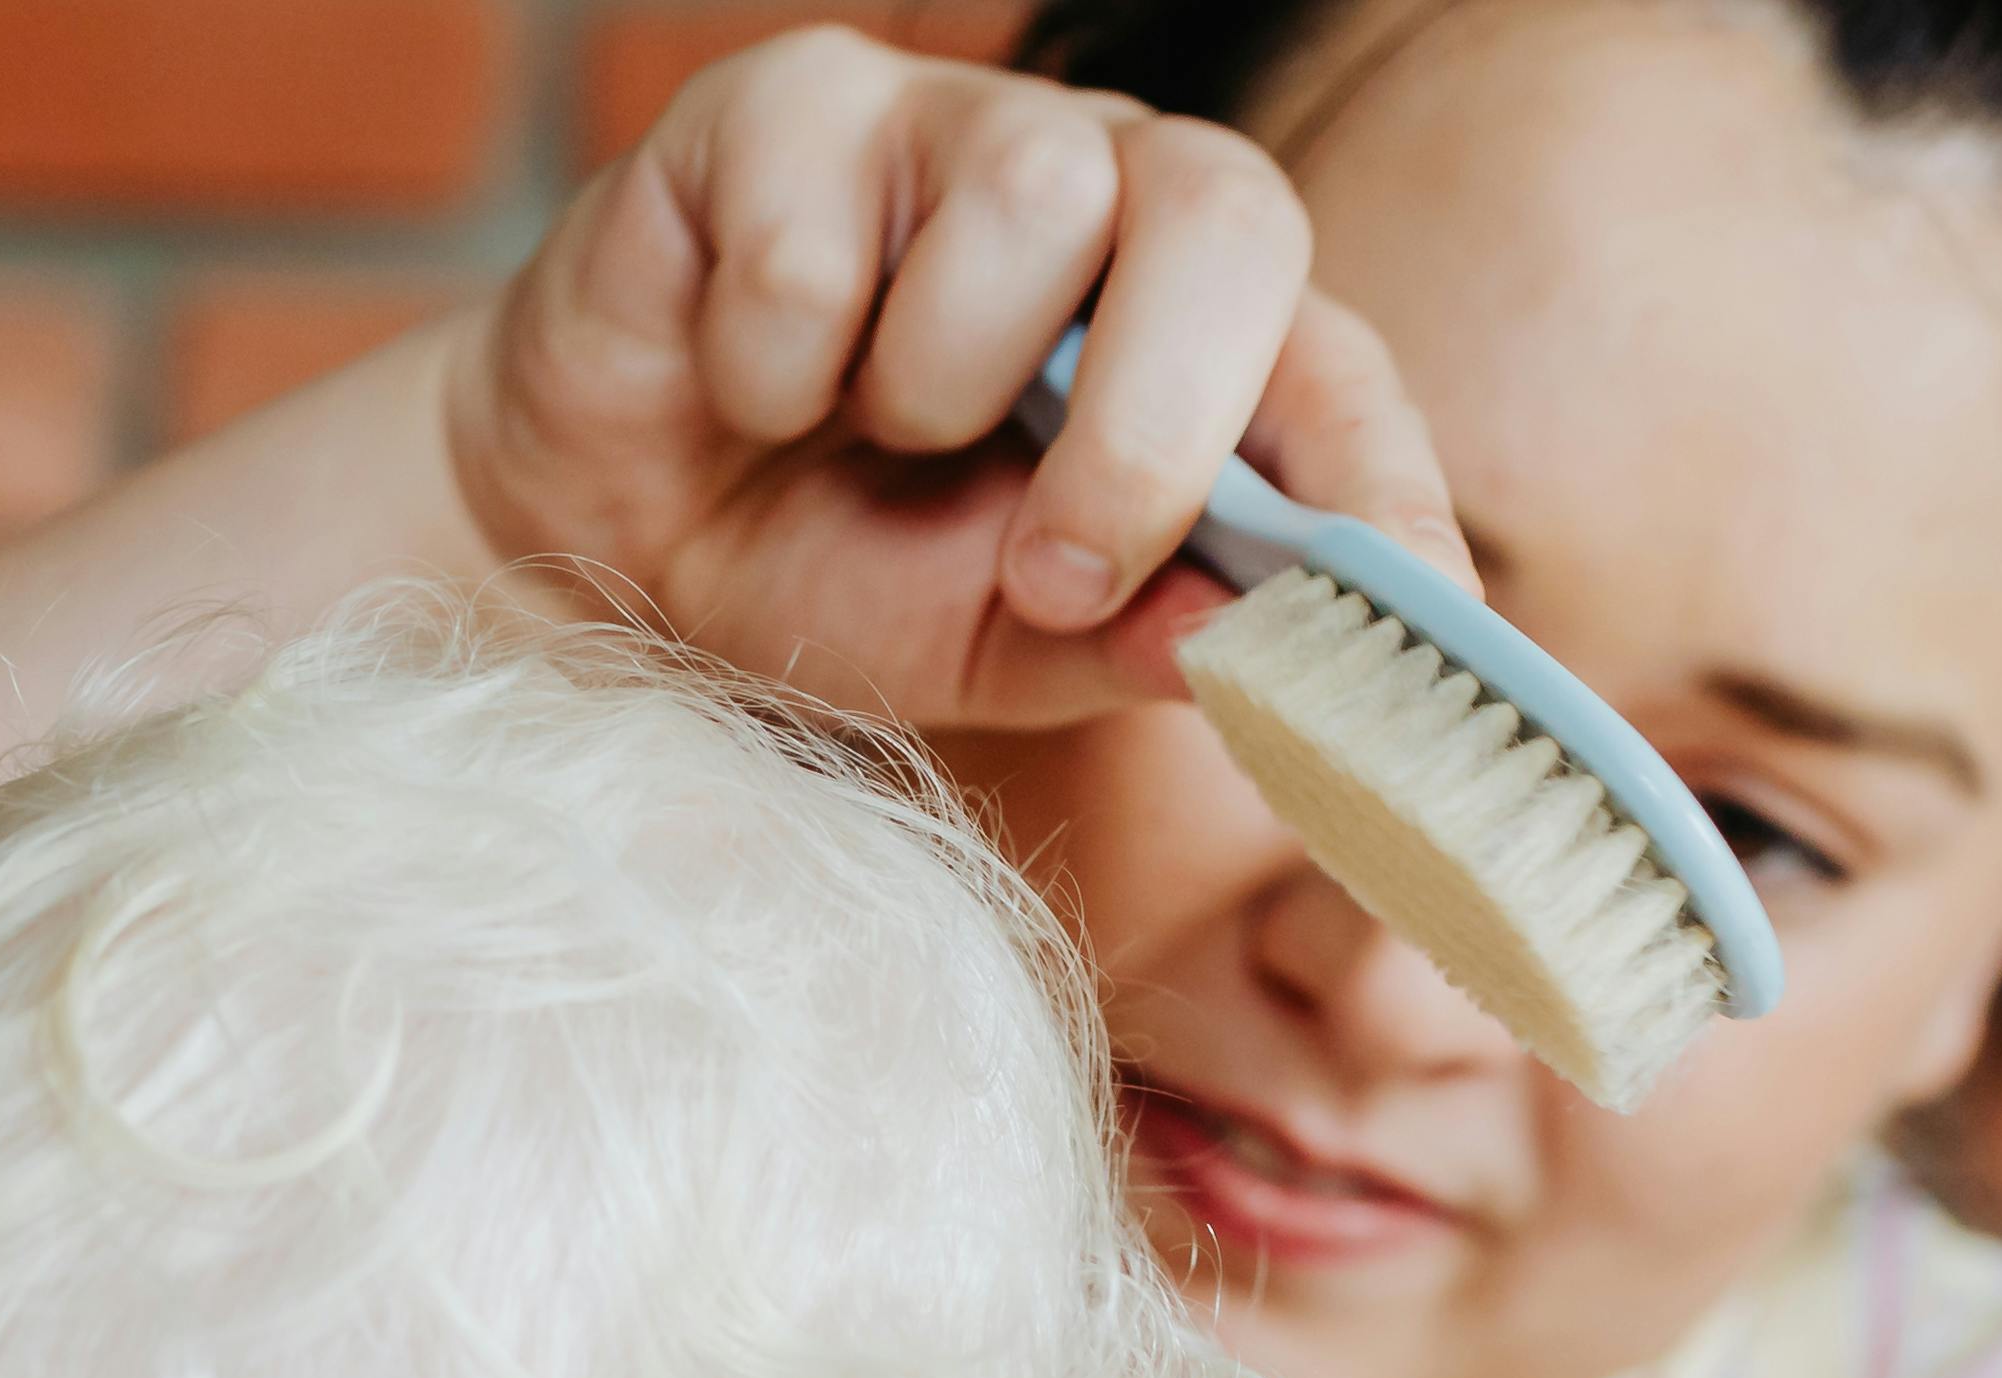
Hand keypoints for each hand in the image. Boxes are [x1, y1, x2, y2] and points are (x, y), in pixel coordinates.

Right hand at [448, 26, 1467, 735]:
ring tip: (863, 437)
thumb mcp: (999, 647)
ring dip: (939, 380)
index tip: (1394, 621)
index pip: (1337, 373)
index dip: (1380, 488)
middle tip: (1060, 571)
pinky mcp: (792, 106)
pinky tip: (745, 391)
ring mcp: (950, 132)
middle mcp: (1104, 200)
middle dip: (1160, 420)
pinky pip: (821, 236)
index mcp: (1194, 336)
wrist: (607, 542)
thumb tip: (1252, 639)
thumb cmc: (829, 567)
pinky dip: (773, 367)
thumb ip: (1130, 638)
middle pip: (1227, 210)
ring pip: (1036, 191)